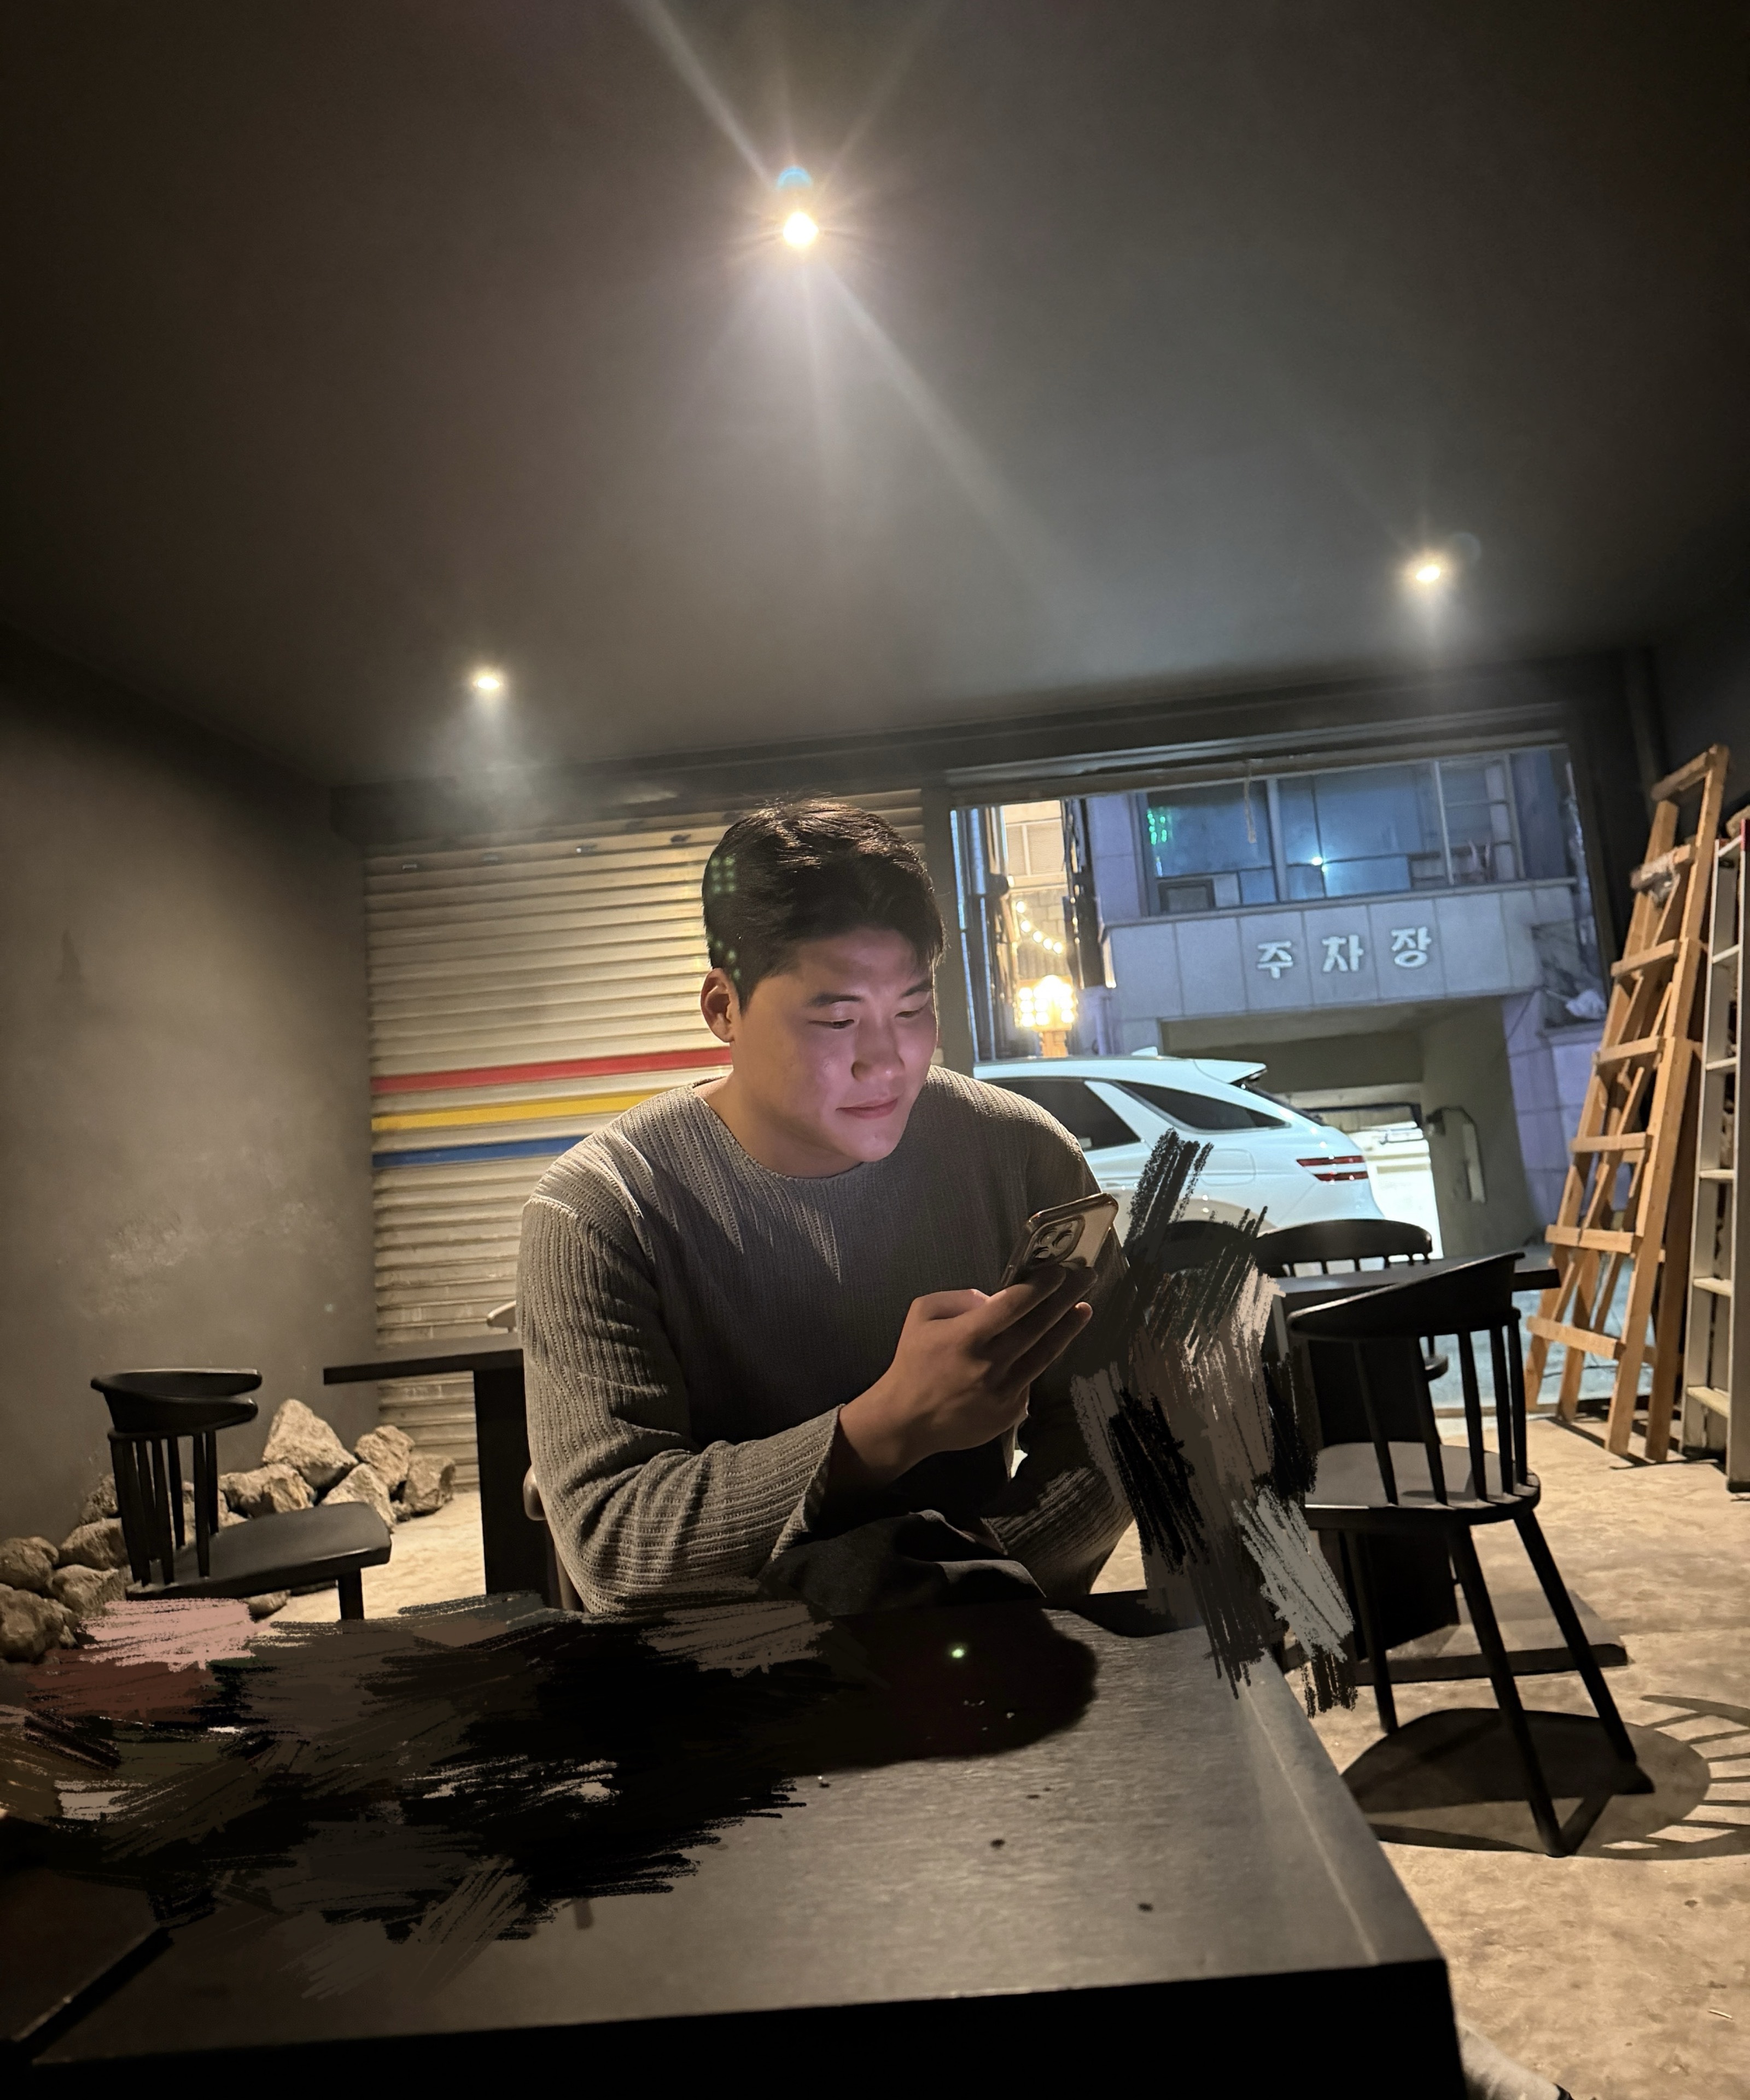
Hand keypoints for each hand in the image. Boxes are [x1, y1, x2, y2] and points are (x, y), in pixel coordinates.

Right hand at [833, 1266, 1093, 1489]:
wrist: (908, 1420)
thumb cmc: (913, 1362)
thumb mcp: (921, 1315)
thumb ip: (957, 1299)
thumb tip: (993, 1299)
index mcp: (965, 1337)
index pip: (1012, 1305)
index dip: (1040, 1287)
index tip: (1059, 1272)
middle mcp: (989, 1364)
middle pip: (1037, 1326)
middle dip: (1065, 1299)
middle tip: (1086, 1279)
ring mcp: (1003, 1391)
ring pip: (1044, 1354)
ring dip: (1067, 1329)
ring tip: (1084, 1309)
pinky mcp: (1011, 1412)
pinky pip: (1031, 1379)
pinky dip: (1039, 1361)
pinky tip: (1048, 1346)